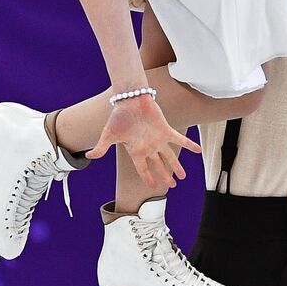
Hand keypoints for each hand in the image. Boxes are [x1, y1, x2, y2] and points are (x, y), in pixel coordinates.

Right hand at [86, 95, 201, 188]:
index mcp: (136, 150)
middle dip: (165, 175)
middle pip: (158, 165)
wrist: (129, 99)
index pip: (143, 169)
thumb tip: (88, 157)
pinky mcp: (166, 129)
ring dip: (176, 166)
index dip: (148, 178)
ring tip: (183, 177)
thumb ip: (101, 147)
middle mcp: (148, 147)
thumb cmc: (118, 116)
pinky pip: (180, 139)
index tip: (152, 186)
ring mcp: (158, 139)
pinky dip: (189, 145)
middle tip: (172, 185)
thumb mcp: (108, 135)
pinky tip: (198, 150)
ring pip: (170, 156)